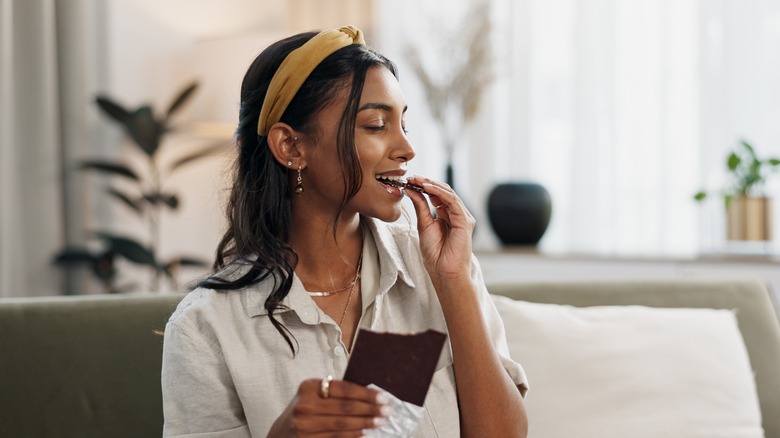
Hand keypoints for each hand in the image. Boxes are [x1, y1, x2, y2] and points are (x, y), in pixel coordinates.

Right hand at [267, 378, 390, 436]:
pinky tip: (365, 432)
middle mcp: (305, 405)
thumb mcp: (314, 395)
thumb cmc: (304, 410)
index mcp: (309, 387)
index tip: (383, 397)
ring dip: (365, 423)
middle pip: (346, 408)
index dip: (366, 394)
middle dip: (370, 409)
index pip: (344, 389)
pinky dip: (353, 435)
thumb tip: (370, 394)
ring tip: (380, 421)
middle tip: (388, 410)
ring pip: (343, 425)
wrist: (280, 434)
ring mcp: (305, 426)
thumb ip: (336, 393)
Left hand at [404, 176, 475, 285]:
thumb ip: (420, 207)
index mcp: (446, 215)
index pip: (436, 195)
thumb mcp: (424, 225)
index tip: (409, 180)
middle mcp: (456, 214)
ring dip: (432, 185)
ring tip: (417, 180)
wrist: (444, 272)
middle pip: (443, 192)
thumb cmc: (435, 254)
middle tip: (412, 177)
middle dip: (427, 182)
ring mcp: (462, 217)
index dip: (423, 186)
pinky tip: (427, 187)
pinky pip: (453, 201)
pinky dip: (439, 193)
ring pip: (448, 194)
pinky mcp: (465, 221)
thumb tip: (411, 190)